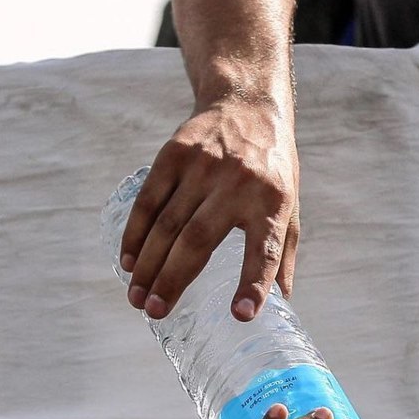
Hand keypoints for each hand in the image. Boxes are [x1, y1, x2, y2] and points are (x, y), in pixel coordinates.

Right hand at [120, 96, 298, 321]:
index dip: (253, 283)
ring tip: (137, 298)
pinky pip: (149, 201)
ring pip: (167, 224)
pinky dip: (135, 234)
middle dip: (173, 280)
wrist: (247, 103)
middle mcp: (237, 184)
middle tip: (156, 311)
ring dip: (148, 265)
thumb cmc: (271, 168)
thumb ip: (281, 253)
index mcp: (272, 202)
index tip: (242, 315)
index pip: (264, 249)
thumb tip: (282, 303)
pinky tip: (129, 262)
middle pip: (198, 240)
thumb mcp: (289, 205)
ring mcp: (203, 166)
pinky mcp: (175, 154)